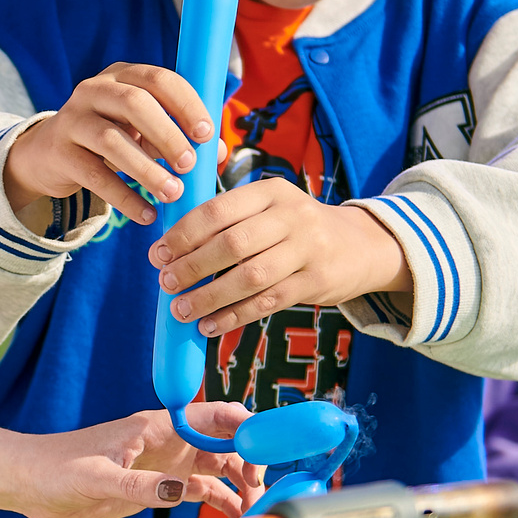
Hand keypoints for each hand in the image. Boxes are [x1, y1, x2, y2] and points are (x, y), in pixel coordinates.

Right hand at [2, 63, 214, 227]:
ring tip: (172, 193)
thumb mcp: (143, 129)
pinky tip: (146, 214)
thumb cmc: (110, 136)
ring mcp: (72, 119)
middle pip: (135, 103)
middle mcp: (94, 90)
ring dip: (147, 170)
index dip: (186, 104)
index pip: (159, 79)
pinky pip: (95, 176)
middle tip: (188, 165)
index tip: (207, 133)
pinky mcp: (60, 152)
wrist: (49, 153)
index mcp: (122, 75)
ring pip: (112, 141)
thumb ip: (180, 135)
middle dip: (167, 135)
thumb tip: (217, 153)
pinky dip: (124, 198)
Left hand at [12, 402, 254, 517]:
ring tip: (251, 511)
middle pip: (225, 441)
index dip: (247, 427)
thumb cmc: (55, 469)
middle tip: (258, 491)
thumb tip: (184, 492)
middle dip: (250, 460)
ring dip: (238, 484)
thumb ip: (140, 486)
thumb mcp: (97, 479)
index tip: (263, 454)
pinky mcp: (155, 486)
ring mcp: (164, 463)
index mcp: (157, 426)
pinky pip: (197, 489)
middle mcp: (168, 441)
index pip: (215, 414)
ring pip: (216, 466)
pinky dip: (218, 500)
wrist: (28, 483)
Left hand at [149, 180, 410, 335]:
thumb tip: (170, 245)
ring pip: (249, 277)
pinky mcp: (316, 282)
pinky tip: (209, 326)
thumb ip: (228, 217)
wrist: (359, 245)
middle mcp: (292, 216)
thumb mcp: (269, 206)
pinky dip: (234, 316)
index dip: (183, 234)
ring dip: (210, 297)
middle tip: (166, 283)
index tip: (157, 254)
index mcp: (271, 191)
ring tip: (181, 310)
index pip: (218, 210)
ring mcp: (307, 249)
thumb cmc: (295, 227)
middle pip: (232, 244)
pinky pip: (267, 303)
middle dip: (192, 266)